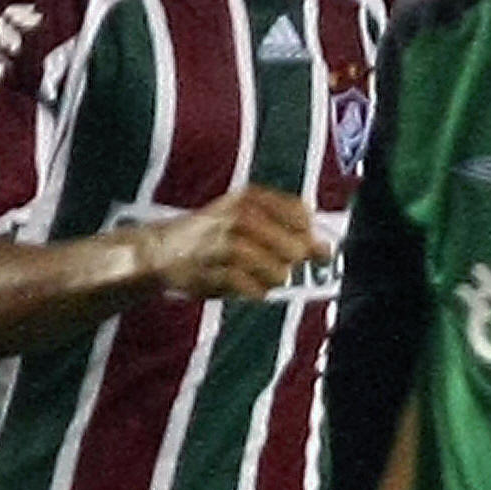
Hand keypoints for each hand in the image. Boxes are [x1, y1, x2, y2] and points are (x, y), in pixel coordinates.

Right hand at [138, 187, 328, 302]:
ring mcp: (226, 244)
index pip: (302, 215)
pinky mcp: (214, 272)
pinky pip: (255, 291)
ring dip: (272, 279)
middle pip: (295, 248)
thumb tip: (328, 250)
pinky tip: (244, 285)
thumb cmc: (214, 235)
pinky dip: (255, 292)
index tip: (298, 244)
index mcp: (249, 197)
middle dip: (291, 262)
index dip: (307, 236)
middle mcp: (239, 216)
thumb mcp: (247, 217)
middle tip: (271, 261)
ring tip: (254, 274)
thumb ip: (290, 230)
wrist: (162, 249)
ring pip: (278, 272)